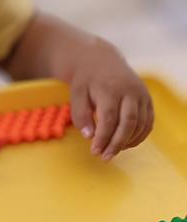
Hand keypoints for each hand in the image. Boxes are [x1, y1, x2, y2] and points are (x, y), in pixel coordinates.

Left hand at [69, 40, 153, 160]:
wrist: (101, 61)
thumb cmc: (86, 81)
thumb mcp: (76, 95)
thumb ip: (81, 115)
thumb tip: (89, 136)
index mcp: (111, 89)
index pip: (109, 119)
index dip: (103, 138)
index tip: (95, 152)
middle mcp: (130, 91)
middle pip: (129, 122)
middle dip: (117, 143)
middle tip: (105, 157)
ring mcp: (142, 95)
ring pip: (141, 123)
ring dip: (128, 141)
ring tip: (113, 152)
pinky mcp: (147, 99)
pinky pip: (148, 122)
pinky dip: (139, 136)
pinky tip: (125, 144)